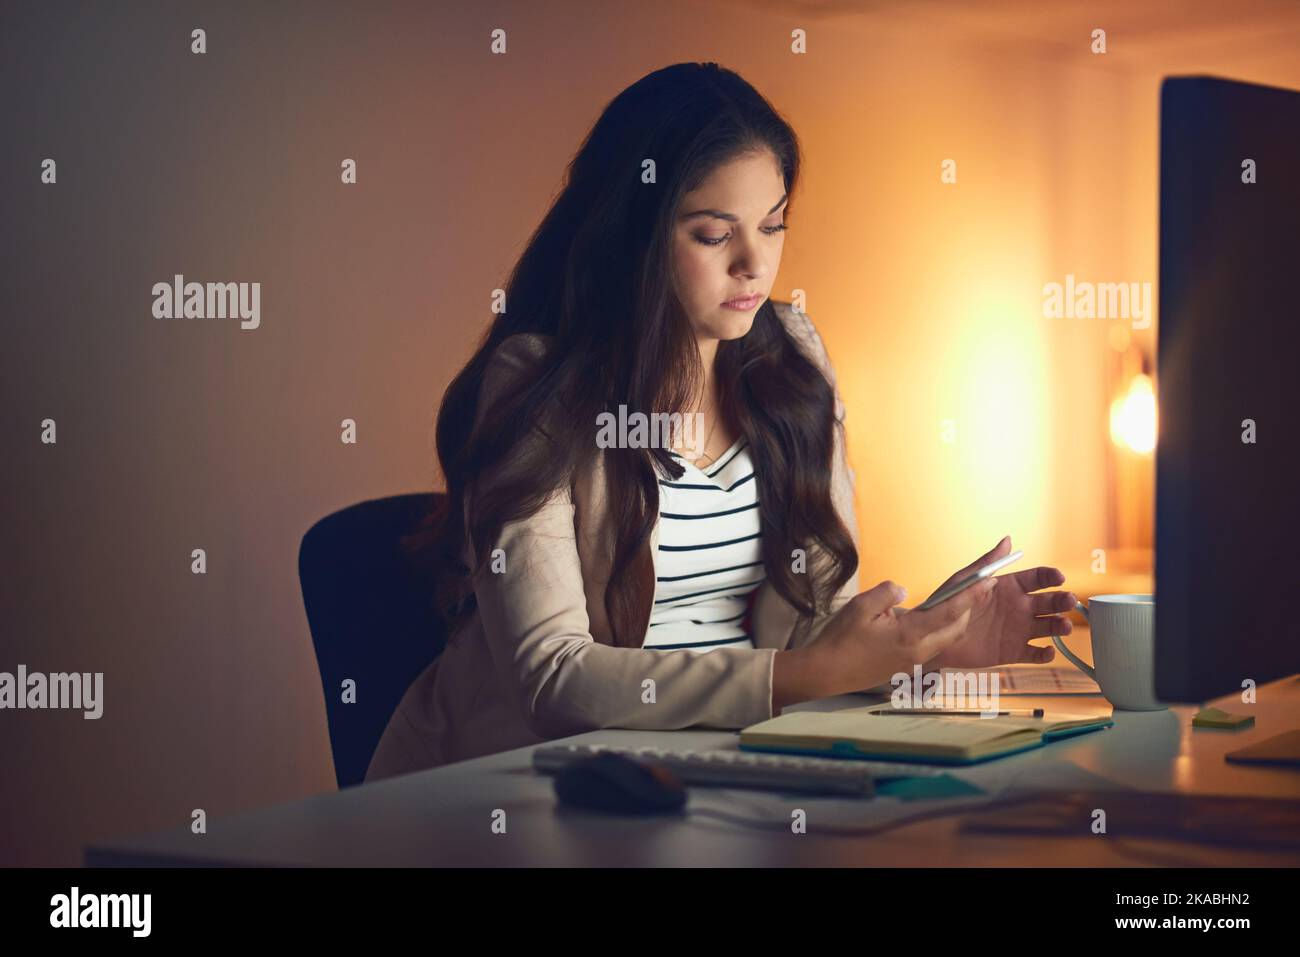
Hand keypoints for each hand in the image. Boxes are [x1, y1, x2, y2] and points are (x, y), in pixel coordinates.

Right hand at [805, 575, 998, 696]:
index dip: (972, 593)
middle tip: (984, 578)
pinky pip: (935, 642)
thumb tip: (902, 590)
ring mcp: (916, 661)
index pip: (950, 612)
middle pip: (957, 626)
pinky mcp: (909, 664)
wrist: (826, 673)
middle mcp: (919, 651)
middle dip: (973, 602)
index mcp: (910, 636)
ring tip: (968, 592)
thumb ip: (886, 593)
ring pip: (948, 636)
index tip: (989, 577)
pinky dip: (944, 625)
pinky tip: (940, 613)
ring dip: (959, 614)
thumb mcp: (860, 607)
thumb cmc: (840, 640)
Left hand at [921, 535, 1073, 670]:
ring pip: (1048, 627)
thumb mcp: (966, 579)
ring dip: (1061, 626)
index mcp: (1010, 587)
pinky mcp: (1013, 651)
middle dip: (1063, 601)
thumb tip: (1008, 540)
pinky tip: (1048, 651)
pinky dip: (1045, 655)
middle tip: (1069, 601)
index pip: (1037, 579)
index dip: (1051, 577)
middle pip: (1049, 602)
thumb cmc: (948, 603)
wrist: (933, 636)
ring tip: (1064, 626)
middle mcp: (1019, 607)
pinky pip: (1035, 654)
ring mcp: (1018, 630)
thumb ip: (989, 562)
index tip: (1059, 578)